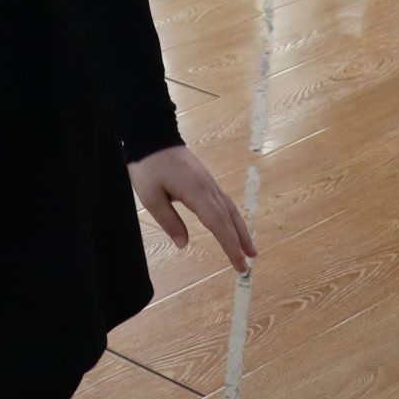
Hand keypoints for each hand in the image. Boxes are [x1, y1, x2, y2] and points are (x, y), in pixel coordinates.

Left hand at [129, 145, 256, 272]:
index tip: (239, 264)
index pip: (218, 224)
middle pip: (228, 218)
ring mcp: (209, 182)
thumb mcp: (151, 198)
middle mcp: (208, 187)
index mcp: (196, 192)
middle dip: (240, 241)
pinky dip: (232, 217)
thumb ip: (169, 221)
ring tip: (249, 248)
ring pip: (230, 209)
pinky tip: (233, 225)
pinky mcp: (205, 179)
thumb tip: (184, 245)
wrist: (153, 135)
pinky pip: (224, 201)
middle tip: (249, 263)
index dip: (230, 245)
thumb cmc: (149, 167)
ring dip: (240, 229)